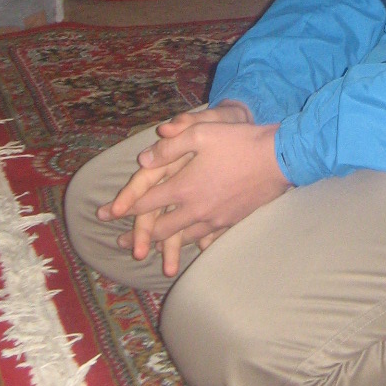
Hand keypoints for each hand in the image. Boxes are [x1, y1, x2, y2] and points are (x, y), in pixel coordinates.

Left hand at [100, 109, 289, 276]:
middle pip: (161, 229)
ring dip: (164, 245)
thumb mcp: (201, 133)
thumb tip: (143, 160)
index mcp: (184, 187)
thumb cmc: (238, 141)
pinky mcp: (231, 222)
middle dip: (139, 237)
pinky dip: (194, 244)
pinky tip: (192, 247)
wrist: (278, 159)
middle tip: (121, 244)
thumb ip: (169, 147)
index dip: (124, 208)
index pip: (147, 202)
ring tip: (151, 251)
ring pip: (183, 238)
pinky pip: (207, 240)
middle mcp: (196, 209)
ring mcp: (215, 219)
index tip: (107, 215)